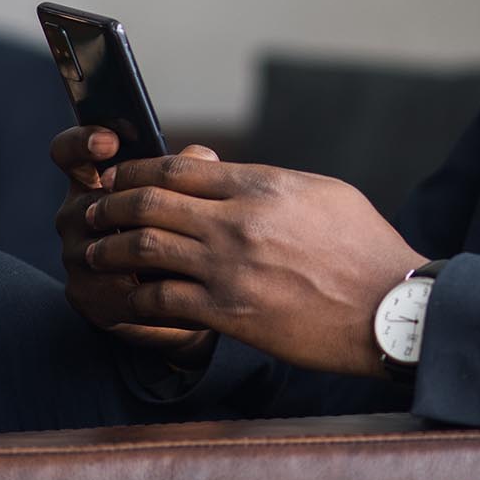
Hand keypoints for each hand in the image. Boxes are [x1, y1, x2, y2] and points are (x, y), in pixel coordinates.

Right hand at [52, 125, 218, 363]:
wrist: (180, 292)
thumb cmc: (181, 229)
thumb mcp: (186, 194)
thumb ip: (190, 170)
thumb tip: (201, 156)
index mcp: (96, 179)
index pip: (69, 152)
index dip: (82, 142)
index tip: (110, 141)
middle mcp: (76, 213)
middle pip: (87, 202)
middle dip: (129, 208)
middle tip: (164, 213)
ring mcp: (74, 253)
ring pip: (99, 246)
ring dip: (141, 250)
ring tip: (182, 251)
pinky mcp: (82, 292)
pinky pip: (106, 286)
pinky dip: (142, 285)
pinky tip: (173, 284)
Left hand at [82, 155, 427, 376]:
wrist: (385, 305)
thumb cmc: (364, 246)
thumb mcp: (324, 194)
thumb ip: (273, 184)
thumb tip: (236, 179)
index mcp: (264, 185)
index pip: (182, 167)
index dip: (140, 169)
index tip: (121, 176)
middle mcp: (240, 220)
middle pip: (152, 201)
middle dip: (112, 204)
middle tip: (93, 211)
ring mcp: (230, 267)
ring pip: (145, 247)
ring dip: (111, 248)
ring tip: (96, 252)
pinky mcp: (227, 312)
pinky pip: (160, 299)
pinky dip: (136, 297)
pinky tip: (129, 298)